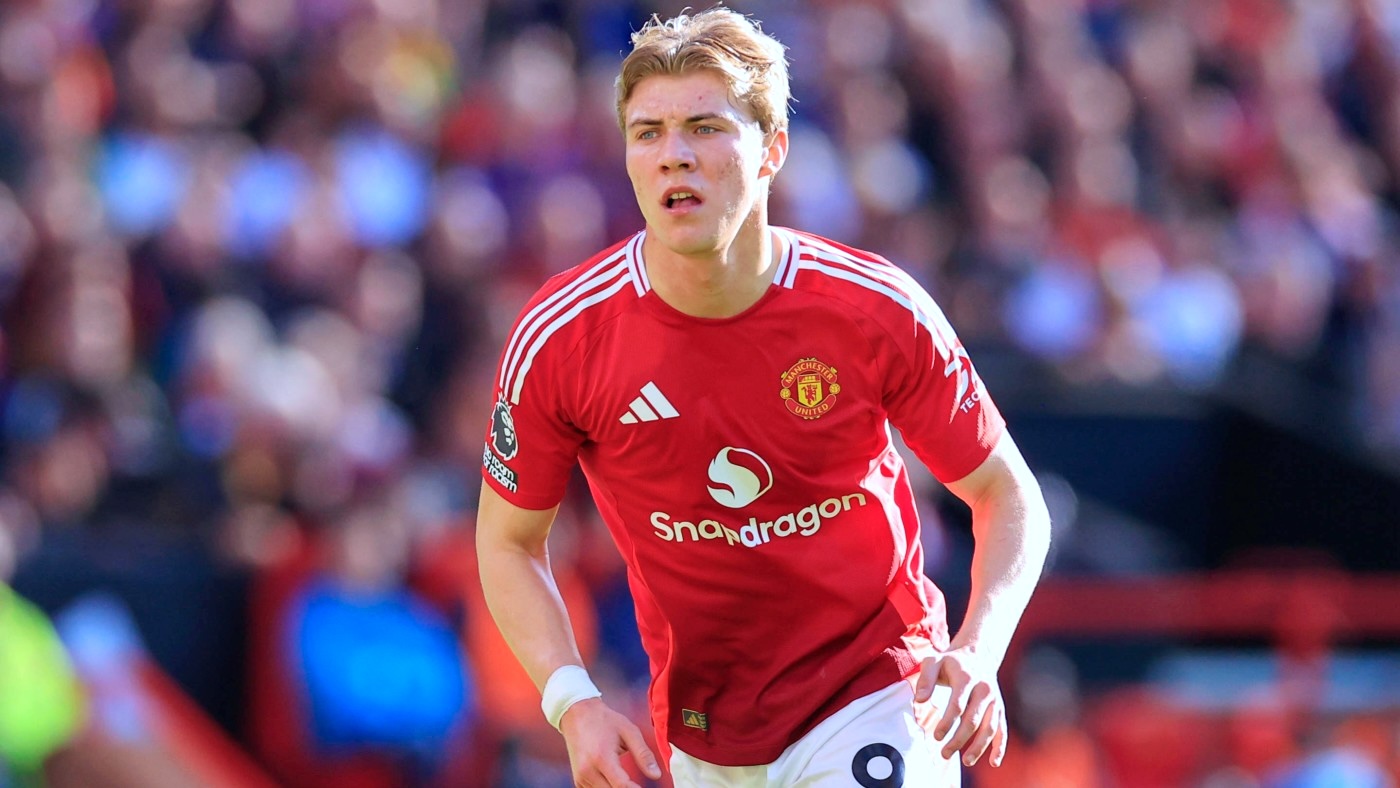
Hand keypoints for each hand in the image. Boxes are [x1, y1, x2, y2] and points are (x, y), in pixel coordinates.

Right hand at [559, 698, 663, 786]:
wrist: (577, 715)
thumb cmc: (605, 721)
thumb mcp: (629, 731)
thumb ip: (643, 754)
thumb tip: (656, 775)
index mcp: (602, 758)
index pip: (621, 785)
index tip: (645, 787)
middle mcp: (588, 771)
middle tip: (638, 783)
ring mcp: (581, 778)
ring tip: (626, 779)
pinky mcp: (578, 781)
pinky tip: (614, 781)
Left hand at [914, 646, 1007, 767]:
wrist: (978, 655)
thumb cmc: (951, 663)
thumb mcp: (934, 661)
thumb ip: (925, 679)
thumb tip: (919, 700)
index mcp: (967, 678)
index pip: (958, 705)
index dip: (947, 723)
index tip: (936, 736)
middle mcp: (984, 689)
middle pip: (973, 720)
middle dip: (959, 739)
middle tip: (944, 754)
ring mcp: (995, 700)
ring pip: (990, 727)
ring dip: (979, 747)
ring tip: (966, 762)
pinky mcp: (1000, 709)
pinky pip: (1002, 730)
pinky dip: (1000, 747)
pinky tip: (994, 763)